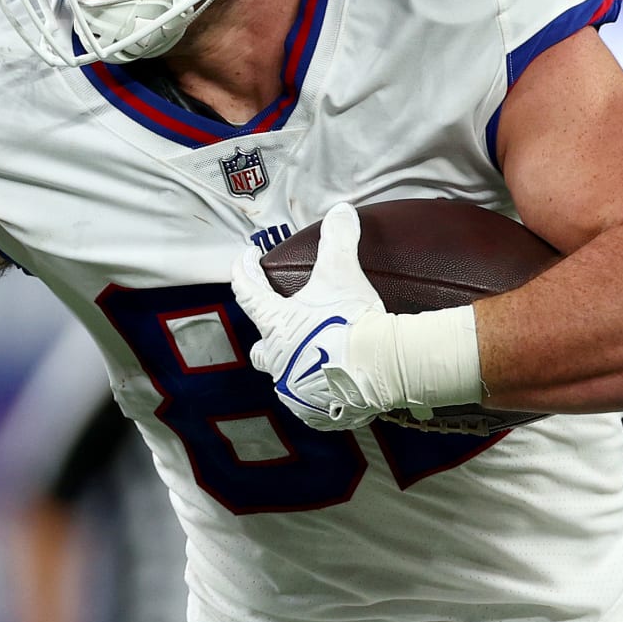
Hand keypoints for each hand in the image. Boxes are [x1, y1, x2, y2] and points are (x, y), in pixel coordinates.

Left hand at [230, 202, 391, 430]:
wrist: (379, 368)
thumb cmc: (351, 319)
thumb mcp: (342, 274)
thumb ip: (338, 240)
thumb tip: (341, 210)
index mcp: (276, 324)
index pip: (248, 292)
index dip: (244, 271)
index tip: (245, 258)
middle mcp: (277, 359)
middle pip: (260, 348)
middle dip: (267, 338)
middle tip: (279, 326)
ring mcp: (294, 389)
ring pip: (285, 378)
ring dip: (295, 367)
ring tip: (312, 359)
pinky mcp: (315, 412)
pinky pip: (310, 403)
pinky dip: (318, 393)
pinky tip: (331, 386)